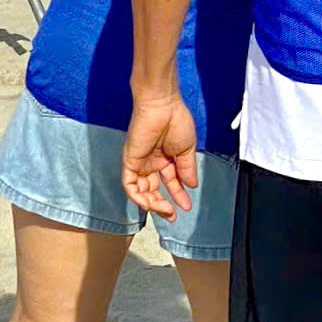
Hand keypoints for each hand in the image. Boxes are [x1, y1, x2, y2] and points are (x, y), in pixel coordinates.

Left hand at [123, 90, 199, 217]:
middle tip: (173, 214)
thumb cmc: (176, 121)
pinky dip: (138, 196)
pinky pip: (130, 185)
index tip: (186, 206)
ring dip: (152, 204)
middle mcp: (150, 163)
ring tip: (166, 210)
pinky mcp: (129, 162)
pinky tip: (150, 203)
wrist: (163, 106)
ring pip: (141, 191)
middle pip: (153, 190)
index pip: (169, 182)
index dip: (178, 195)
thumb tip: (192, 185)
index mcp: (165, 158)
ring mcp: (139, 163)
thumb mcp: (187, 149)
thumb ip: (187, 169)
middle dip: (163, 205)